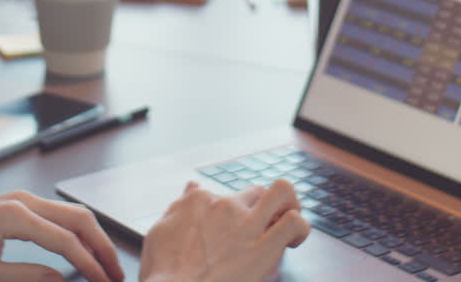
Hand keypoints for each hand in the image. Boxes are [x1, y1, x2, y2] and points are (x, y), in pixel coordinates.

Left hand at [0, 190, 123, 281]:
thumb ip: (23, 276)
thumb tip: (59, 280)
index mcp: (14, 215)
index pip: (65, 239)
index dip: (88, 262)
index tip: (102, 281)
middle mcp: (24, 200)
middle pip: (79, 218)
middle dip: (102, 246)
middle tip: (115, 273)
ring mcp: (25, 198)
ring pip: (74, 213)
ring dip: (95, 237)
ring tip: (106, 264)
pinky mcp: (23, 204)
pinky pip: (61, 214)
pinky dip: (80, 231)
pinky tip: (86, 249)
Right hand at [139, 179, 310, 281]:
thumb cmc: (163, 272)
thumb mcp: (160, 231)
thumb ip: (179, 207)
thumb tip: (192, 187)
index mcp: (198, 201)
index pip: (223, 196)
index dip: (229, 216)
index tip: (226, 235)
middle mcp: (224, 205)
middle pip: (256, 192)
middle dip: (263, 207)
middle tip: (264, 228)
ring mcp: (245, 223)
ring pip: (282, 191)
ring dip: (290, 203)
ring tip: (287, 222)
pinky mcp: (263, 247)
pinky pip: (293, 223)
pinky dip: (300, 228)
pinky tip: (293, 242)